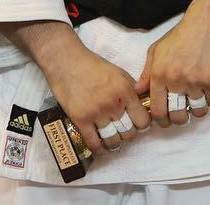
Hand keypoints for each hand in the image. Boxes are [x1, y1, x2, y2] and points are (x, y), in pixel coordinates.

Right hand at [10, 21, 150, 153]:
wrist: (66, 61)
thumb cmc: (93, 65)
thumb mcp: (119, 73)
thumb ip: (131, 89)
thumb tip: (142, 105)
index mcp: (125, 91)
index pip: (143, 120)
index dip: (143, 125)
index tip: (139, 125)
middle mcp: (113, 104)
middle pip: (129, 133)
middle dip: (128, 134)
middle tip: (123, 131)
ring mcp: (97, 113)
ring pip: (113, 140)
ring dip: (115, 143)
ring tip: (113, 140)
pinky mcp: (81, 120)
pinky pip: (94, 143)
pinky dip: (99, 150)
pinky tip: (101, 149)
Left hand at [134, 0, 209, 127]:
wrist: (206, 22)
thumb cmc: (180, 35)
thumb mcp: (157, 50)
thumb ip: (147, 73)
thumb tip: (139, 92)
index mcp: (159, 74)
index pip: (157, 110)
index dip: (161, 120)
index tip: (165, 120)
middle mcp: (175, 81)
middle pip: (177, 116)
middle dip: (179, 120)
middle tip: (181, 114)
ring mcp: (195, 82)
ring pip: (197, 111)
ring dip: (197, 110)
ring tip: (196, 102)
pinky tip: (207, 91)